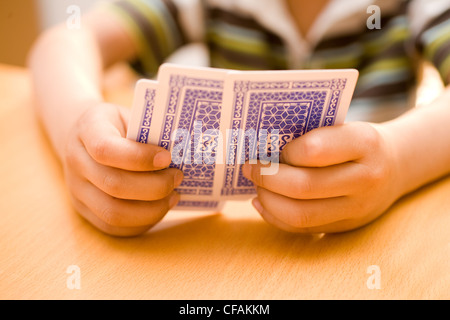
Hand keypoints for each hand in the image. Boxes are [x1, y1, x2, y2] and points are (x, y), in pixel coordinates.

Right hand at [63, 103, 182, 236]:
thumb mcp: (131, 116)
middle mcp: (76, 162)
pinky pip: (115, 227)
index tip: (168, 157)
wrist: (87, 138)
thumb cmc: (119, 126)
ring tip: (173, 196)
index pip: (106, 150)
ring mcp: (77, 191)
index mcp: (87, 130)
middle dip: (155, 186)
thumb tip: (182, 153)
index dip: (140, 158)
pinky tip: (161, 208)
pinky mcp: (85, 212)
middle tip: (178, 177)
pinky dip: (143, 222)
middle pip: (114, 186)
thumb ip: (150, 132)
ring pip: (114, 213)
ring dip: (151, 209)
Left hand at [242, 122, 400, 232]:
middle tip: (250, 167)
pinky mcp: (345, 227)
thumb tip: (260, 148)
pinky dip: (275, 217)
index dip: (285, 151)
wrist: (396, 166)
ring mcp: (357, 208)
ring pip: (300, 214)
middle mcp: (365, 179)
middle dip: (266, 178)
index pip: (314, 150)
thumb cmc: (357, 142)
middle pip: (303, 187)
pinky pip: (303, 229)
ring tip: (256, 186)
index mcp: (364, 144)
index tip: (271, 147)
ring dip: (268, 201)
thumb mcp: (343, 127)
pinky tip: (263, 203)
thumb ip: (311, 135)